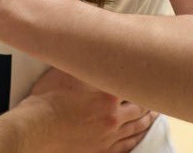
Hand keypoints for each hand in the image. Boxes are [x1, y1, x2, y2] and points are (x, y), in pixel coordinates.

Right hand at [24, 68, 156, 152]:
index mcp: (107, 95)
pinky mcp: (101, 150)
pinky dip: (136, 139)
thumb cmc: (47, 100)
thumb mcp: (67, 72)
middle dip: (150, 102)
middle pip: (140, 108)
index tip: (149, 72)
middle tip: (157, 97)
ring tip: (154, 115)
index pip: (133, 85)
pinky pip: (126, 146)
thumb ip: (85, 64)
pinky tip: (139, 136)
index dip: (142, 79)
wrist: (35, 128)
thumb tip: (92, 50)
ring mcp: (109, 136)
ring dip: (147, 121)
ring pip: (136, 128)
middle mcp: (113, 116)